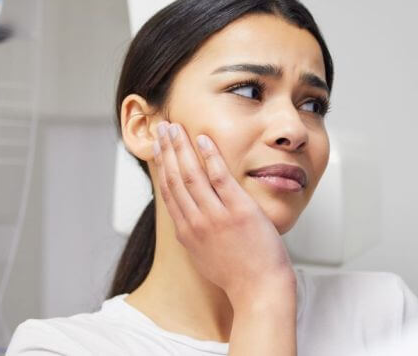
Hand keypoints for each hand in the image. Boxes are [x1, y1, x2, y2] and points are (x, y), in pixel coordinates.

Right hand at [153, 121, 295, 302]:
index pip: (168, 192)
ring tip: (175, 127)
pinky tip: (203, 139)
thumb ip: (196, 235)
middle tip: (162, 128)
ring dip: (181, 147)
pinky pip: (219, 177)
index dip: (161, 167)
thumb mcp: (206, 257)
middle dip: (166, 151)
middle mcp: (196, 222)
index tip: (158, 148)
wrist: (259, 290)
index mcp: (187, 233)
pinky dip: (209, 156)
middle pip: (174, 179)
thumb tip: (190, 219)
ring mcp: (216, 216)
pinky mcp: (238, 211)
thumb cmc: (239, 276)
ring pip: (191, 174)